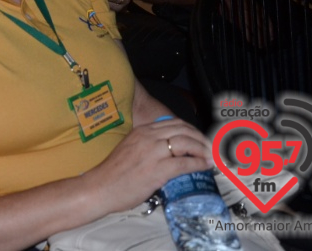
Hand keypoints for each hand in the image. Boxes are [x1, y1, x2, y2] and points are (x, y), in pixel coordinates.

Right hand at [82, 119, 213, 212]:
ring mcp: (153, 152)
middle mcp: (149, 137)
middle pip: (184, 130)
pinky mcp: (157, 170)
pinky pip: (184, 163)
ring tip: (211, 157)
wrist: (100, 187)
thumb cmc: (114, 173)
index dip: (192, 130)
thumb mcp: (131, 149)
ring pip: (187, 143)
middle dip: (201, 138)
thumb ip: (148, 146)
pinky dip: (198, 164)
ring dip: (203, 149)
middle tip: (211, 148)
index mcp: (142, 131)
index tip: (201, 138)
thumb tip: (168, 152)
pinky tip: (205, 166)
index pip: (174, 123)